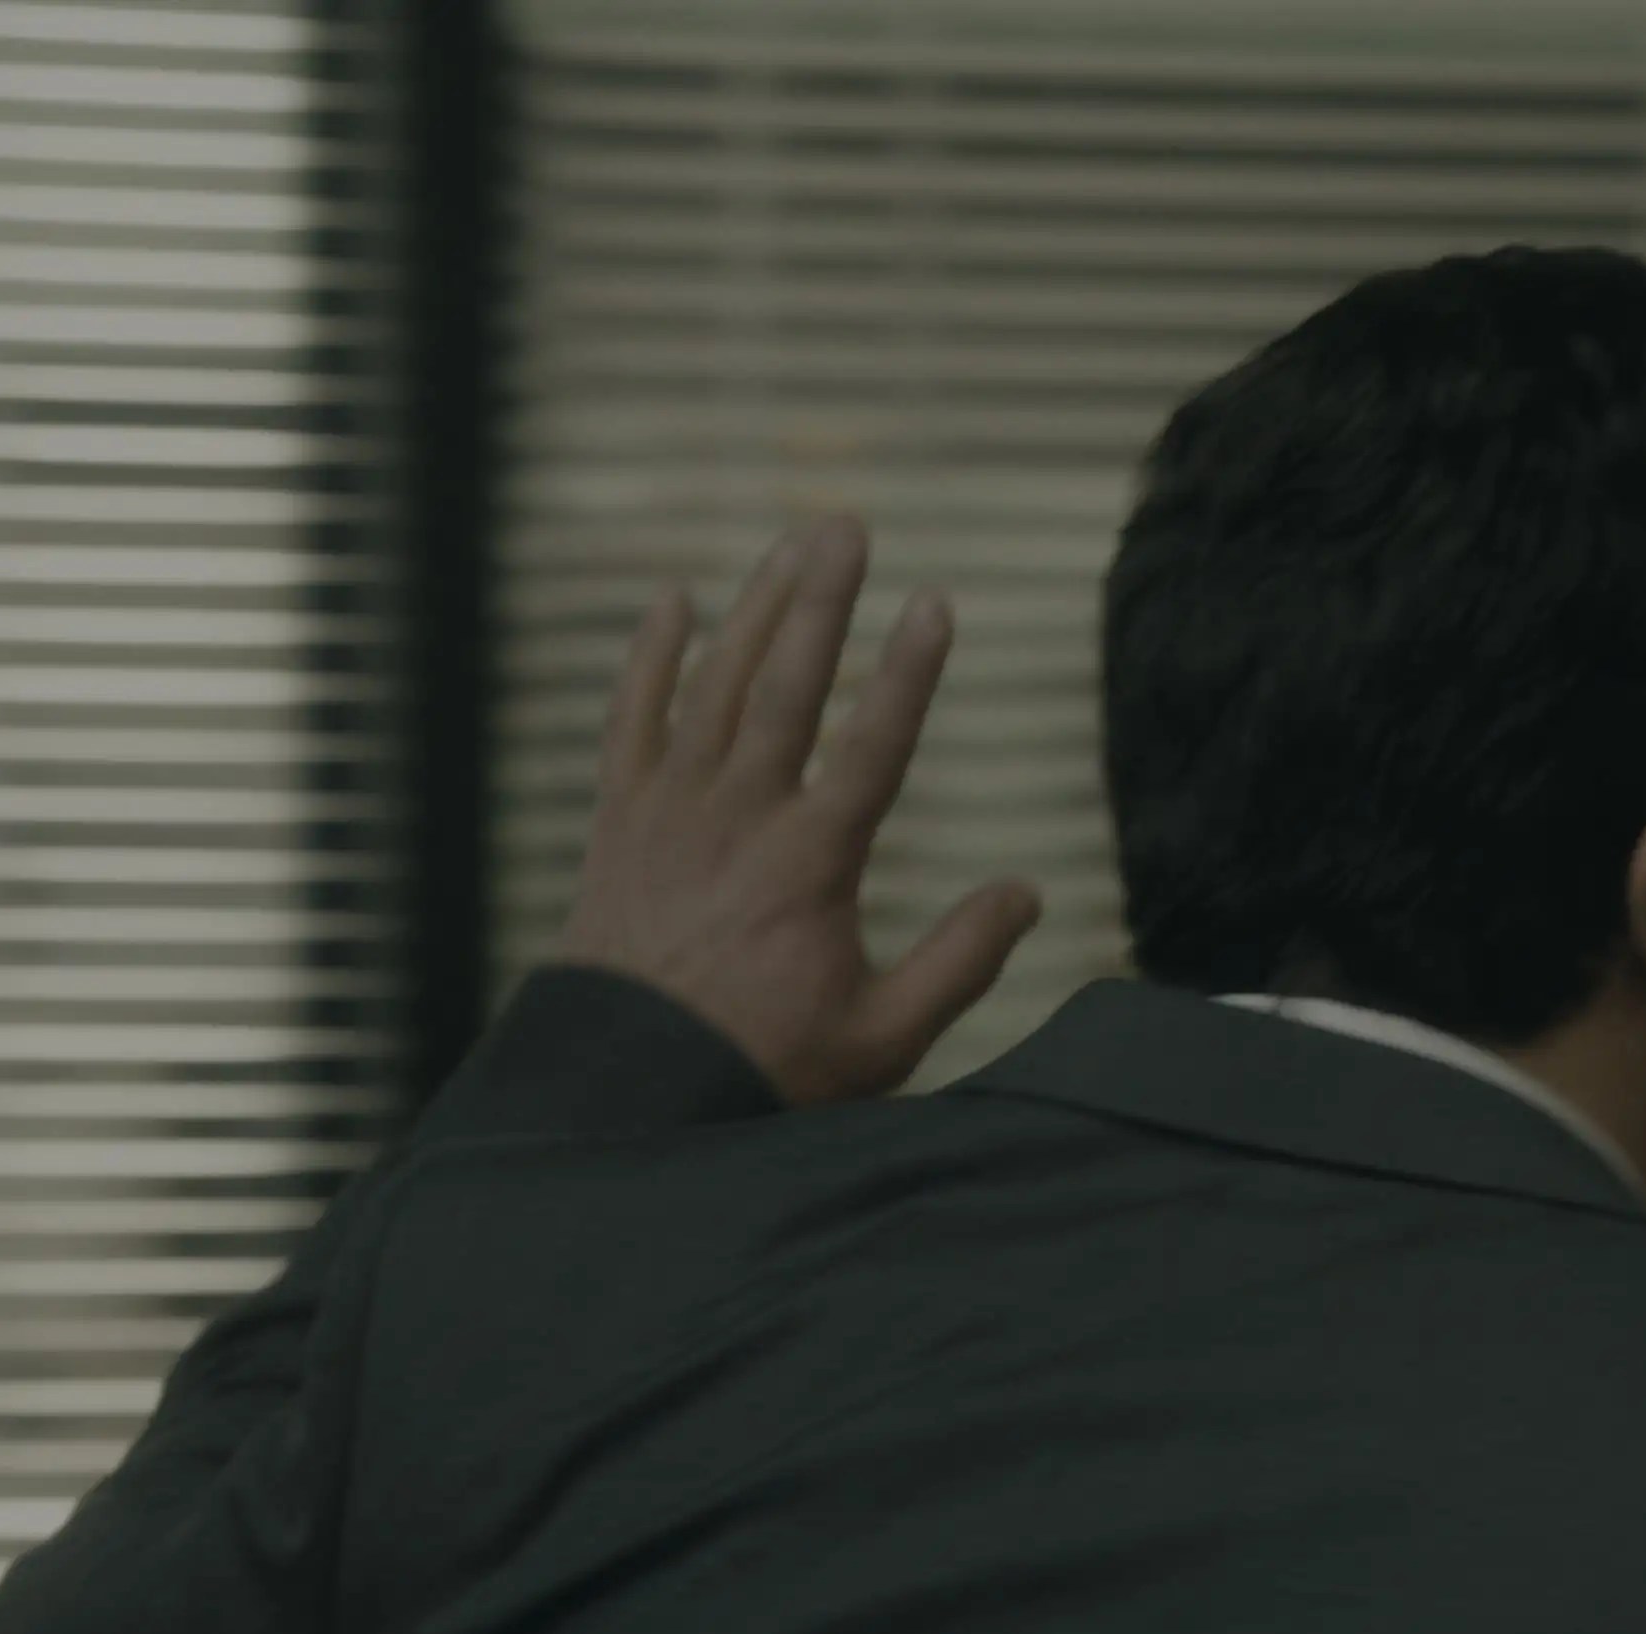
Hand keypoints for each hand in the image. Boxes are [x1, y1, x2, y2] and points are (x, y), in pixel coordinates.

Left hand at [556, 515, 1043, 1105]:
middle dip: (820, 600)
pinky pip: (630, 719)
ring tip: (794, 545)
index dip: (908, 670)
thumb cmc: (760, 1070)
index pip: (873, 744)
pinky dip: (650, 658)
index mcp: (811, 864)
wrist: (624, 1094)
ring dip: (756, 608)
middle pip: (786, 685)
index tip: (937, 602)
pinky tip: (675, 601)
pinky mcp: (618, 821)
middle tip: (847, 526)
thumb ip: (960, 961)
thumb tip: (1026, 894)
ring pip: (716, 685)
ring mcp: (670, 811)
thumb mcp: (883, 1038)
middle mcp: (738, 819)